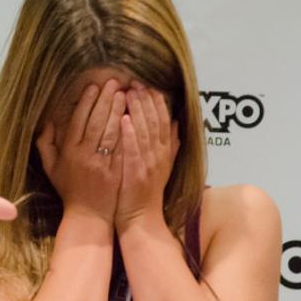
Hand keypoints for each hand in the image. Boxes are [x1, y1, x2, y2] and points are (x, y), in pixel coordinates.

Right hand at [37, 79, 125, 224]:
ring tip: (125, 93)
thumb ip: (46, 144)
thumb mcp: (51, 167)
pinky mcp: (116, 170)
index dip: (86, 102)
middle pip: (96, 122)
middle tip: (113, 83)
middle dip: (105, 100)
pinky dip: (129, 130)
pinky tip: (134, 116)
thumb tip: (48, 123)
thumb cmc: (69, 190)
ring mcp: (102, 163)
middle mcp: (84, 155)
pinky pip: (123, 146)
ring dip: (118, 110)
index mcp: (69, 152)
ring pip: (111, 131)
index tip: (93, 87)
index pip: (78, 121)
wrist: (88, 215)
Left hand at [115, 84, 178, 230]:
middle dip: (145, 100)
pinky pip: (132, 151)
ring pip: (144, 132)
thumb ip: (170, 143)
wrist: (141, 219)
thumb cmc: (146, 192)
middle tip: (135, 82)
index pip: (163, 120)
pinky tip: (124, 120)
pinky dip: (129, 135)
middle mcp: (159, 155)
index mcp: (164, 151)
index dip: (156, 101)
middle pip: (154, 121)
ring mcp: (148, 164)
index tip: (146, 85)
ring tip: (129, 93)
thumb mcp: (163, 165)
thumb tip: (176, 121)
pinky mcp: (135, 173)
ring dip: (138, 111)